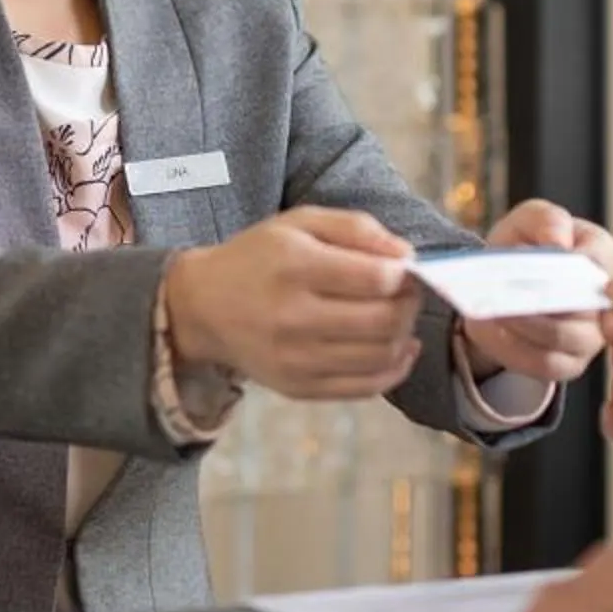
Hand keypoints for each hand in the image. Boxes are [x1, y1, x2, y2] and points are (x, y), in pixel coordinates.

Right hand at [163, 208, 422, 401]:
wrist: (203, 307)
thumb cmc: (259, 257)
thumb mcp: (301, 222)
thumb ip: (357, 228)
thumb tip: (407, 254)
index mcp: (295, 267)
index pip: (377, 278)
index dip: (404, 273)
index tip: (403, 267)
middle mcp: (293, 317)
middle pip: (384, 321)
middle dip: (409, 303)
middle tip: (406, 291)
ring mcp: (296, 359)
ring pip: (381, 356)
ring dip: (404, 334)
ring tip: (396, 315)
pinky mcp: (299, 388)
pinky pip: (366, 388)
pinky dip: (394, 369)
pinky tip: (397, 348)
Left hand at [458, 199, 612, 384]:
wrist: (502, 283)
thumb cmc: (526, 245)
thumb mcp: (530, 219)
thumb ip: (547, 220)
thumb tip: (558, 243)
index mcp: (603, 256)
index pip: (602, 259)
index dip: (577, 261)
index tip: (549, 257)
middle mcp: (606, 302)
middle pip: (583, 306)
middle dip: (543, 299)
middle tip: (508, 292)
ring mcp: (591, 338)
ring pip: (561, 338)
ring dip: (521, 325)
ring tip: (489, 311)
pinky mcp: (568, 364)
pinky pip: (543, 364)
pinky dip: (510, 348)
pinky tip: (485, 330)